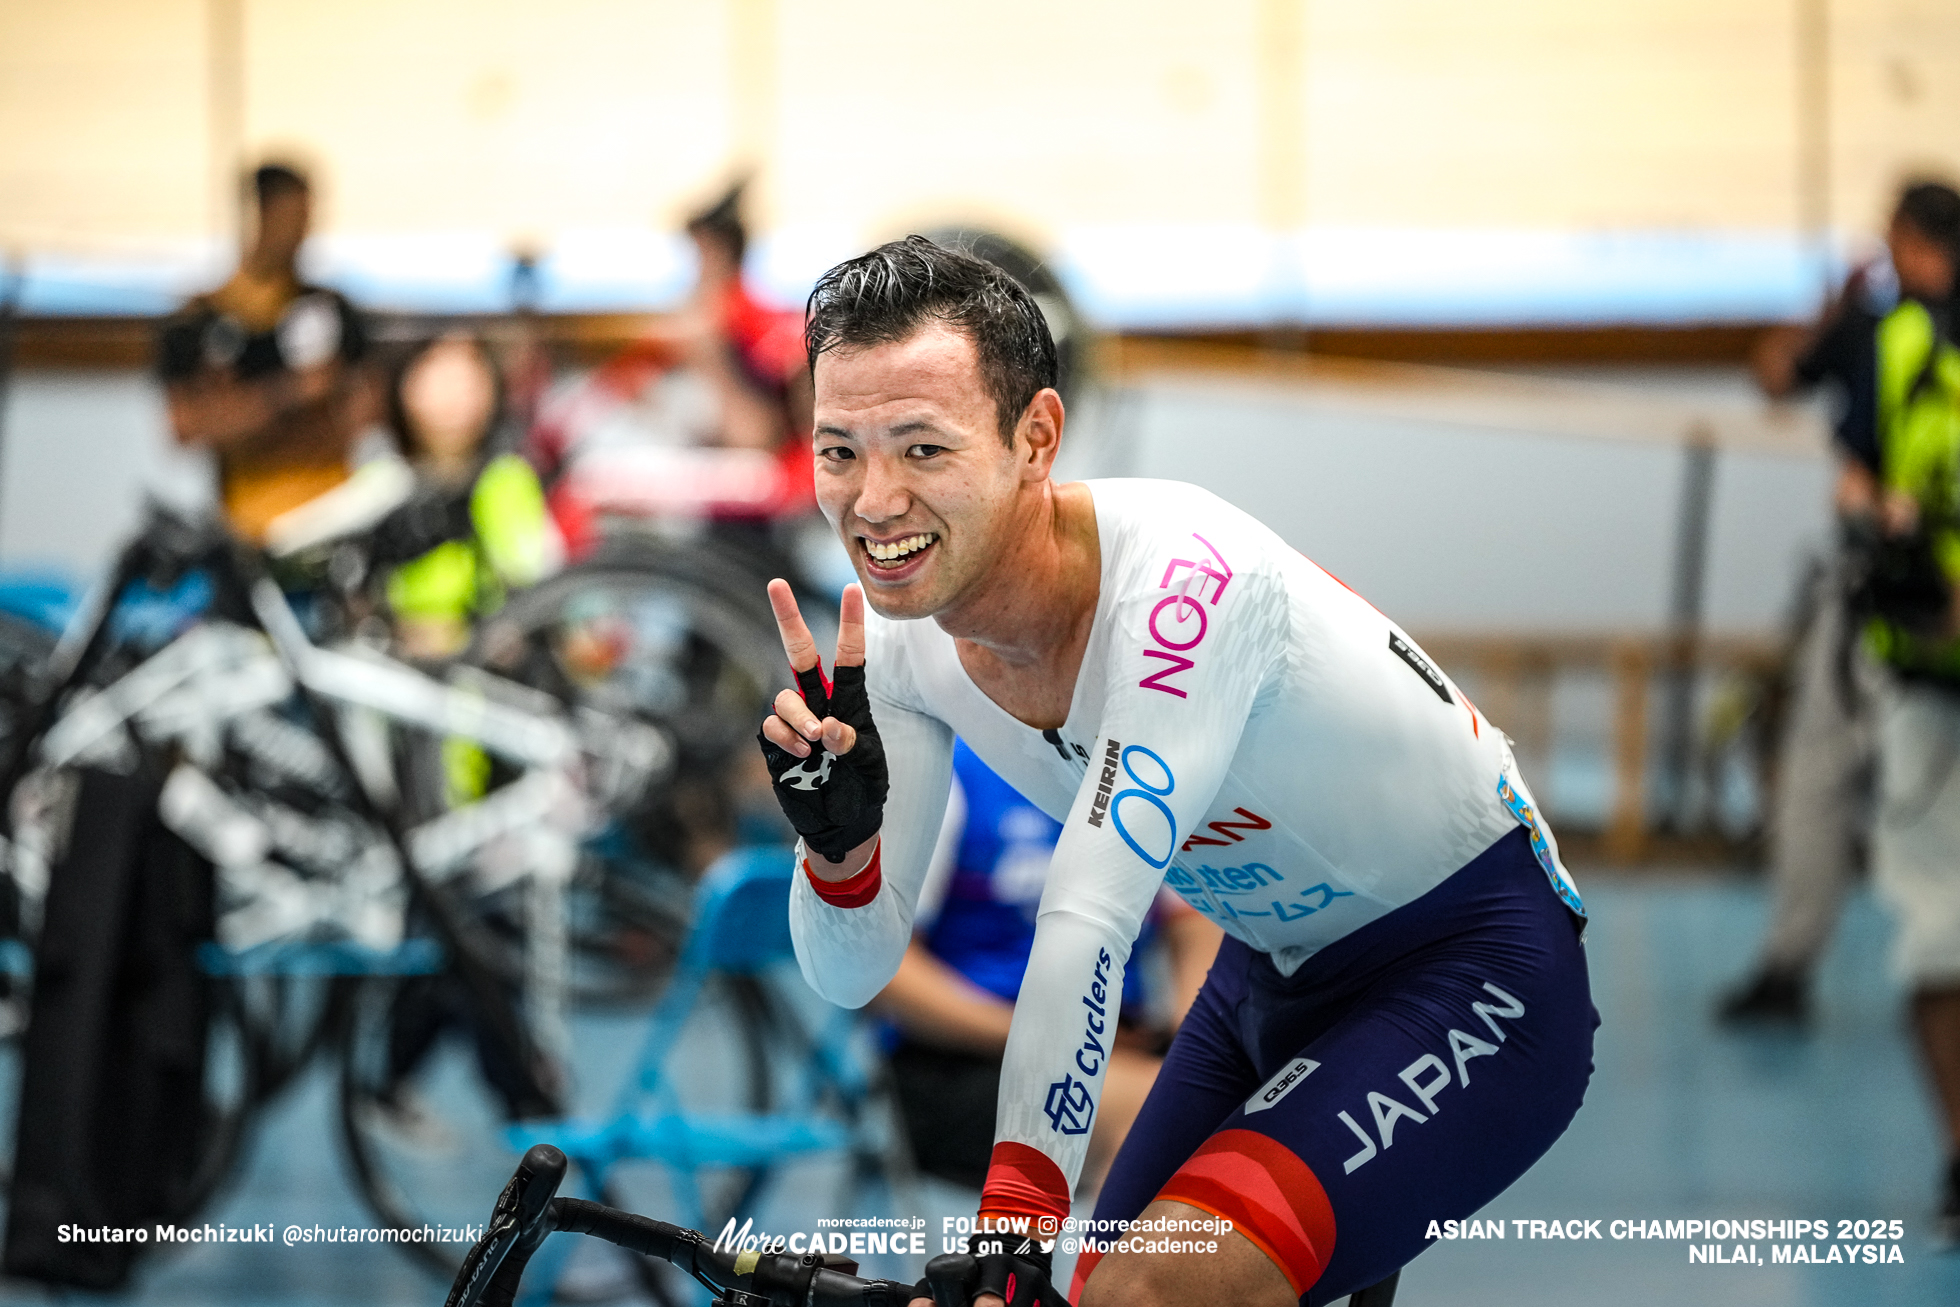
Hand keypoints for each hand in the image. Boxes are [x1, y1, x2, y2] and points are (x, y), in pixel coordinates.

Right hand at [757, 580, 888, 864]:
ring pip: (785, 697)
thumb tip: (826, 728)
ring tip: (814, 742)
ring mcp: (795, 722)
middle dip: (788, 618)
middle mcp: (820, 704)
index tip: (852, 588)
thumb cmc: (863, 790)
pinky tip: (802, 757)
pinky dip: (786, 739)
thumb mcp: (870, 767)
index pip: (850, 656)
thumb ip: (852, 744)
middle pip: (800, 653)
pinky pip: (771, 727)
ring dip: (798, 716)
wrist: (840, 825)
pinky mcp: (775, 743)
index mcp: (851, 702)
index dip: (850, 623)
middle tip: (776, 583)